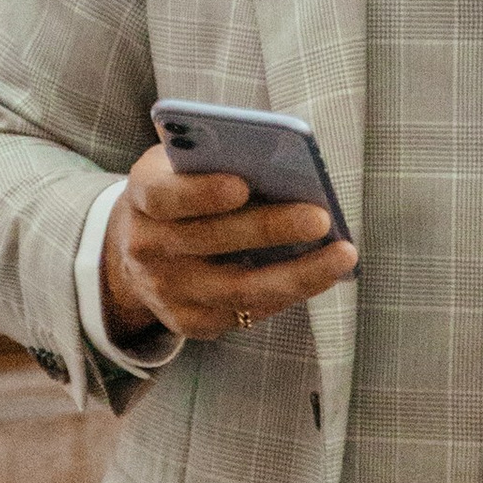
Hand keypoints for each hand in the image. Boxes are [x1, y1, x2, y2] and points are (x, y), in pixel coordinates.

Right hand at [100, 144, 356, 346]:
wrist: (139, 247)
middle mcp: (146, 249)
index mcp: (142, 197)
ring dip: (296, 274)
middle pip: (211, 242)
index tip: (241, 184)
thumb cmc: (179, 190)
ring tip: (343, 254)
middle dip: (270, 229)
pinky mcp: (188, 321)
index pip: (164, 197)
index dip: (200, 193)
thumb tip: (285, 165)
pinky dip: (286, 295)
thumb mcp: (182, 166)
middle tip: (321, 217)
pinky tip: (320, 276)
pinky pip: (243, 314)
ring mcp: (165, 292)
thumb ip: (216, 160)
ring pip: (237, 289)